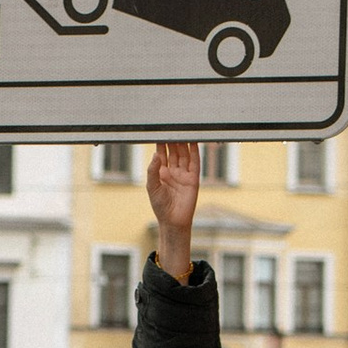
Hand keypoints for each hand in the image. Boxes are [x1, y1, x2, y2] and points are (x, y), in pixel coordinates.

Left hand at [146, 140, 199, 277]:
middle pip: (174, 150)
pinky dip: (195, 151)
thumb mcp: (152, 187)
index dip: (161, 141)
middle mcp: (173, 170)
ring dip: (183, 142)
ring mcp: (184, 174)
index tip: (160, 130)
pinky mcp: (193, 179)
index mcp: (161, 171)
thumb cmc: (160, 206)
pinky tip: (194, 141)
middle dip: (173, 138)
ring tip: (183, 129)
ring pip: (184, 153)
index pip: (161, 152)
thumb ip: (153, 171)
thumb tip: (155, 155)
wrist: (173, 221)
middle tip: (173, 125)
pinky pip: (195, 162)